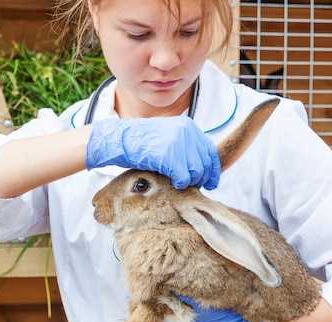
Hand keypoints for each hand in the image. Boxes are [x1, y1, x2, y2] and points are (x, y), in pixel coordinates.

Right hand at [86, 116, 220, 189]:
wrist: (119, 140)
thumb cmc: (141, 144)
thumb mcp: (168, 138)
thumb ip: (185, 148)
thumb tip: (201, 168)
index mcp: (188, 126)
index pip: (209, 151)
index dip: (212, 170)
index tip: (211, 183)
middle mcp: (186, 131)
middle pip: (204, 163)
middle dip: (200, 178)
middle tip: (192, 186)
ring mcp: (177, 142)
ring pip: (195, 171)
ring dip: (189, 182)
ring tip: (178, 184)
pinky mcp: (168, 155)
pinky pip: (183, 177)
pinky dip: (180, 184)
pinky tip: (173, 184)